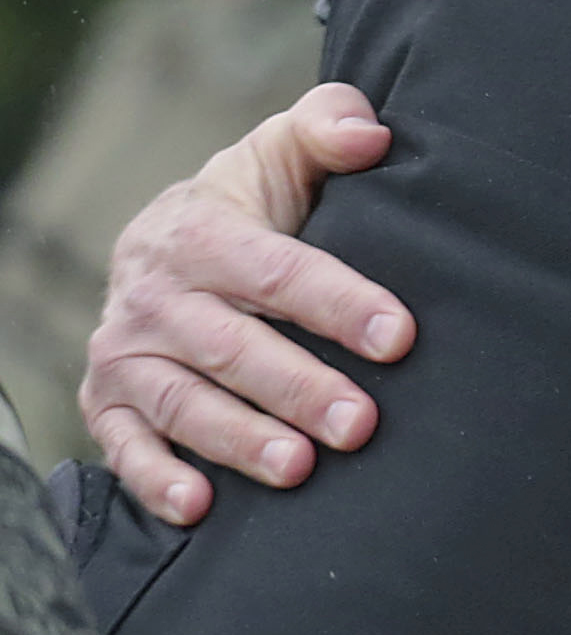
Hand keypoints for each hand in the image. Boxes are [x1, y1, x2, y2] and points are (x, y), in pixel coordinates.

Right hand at [83, 83, 416, 525]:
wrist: (165, 240)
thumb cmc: (253, 200)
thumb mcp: (286, 150)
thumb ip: (331, 125)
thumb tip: (372, 135)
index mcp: (202, 232)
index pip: (279, 271)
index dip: (340, 304)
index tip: (400, 337)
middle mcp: (155, 296)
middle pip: (233, 348)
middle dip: (299, 388)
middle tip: (361, 424)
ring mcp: (126, 353)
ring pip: (184, 403)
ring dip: (239, 441)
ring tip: (300, 469)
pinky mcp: (107, 402)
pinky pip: (124, 447)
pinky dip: (156, 480)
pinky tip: (200, 509)